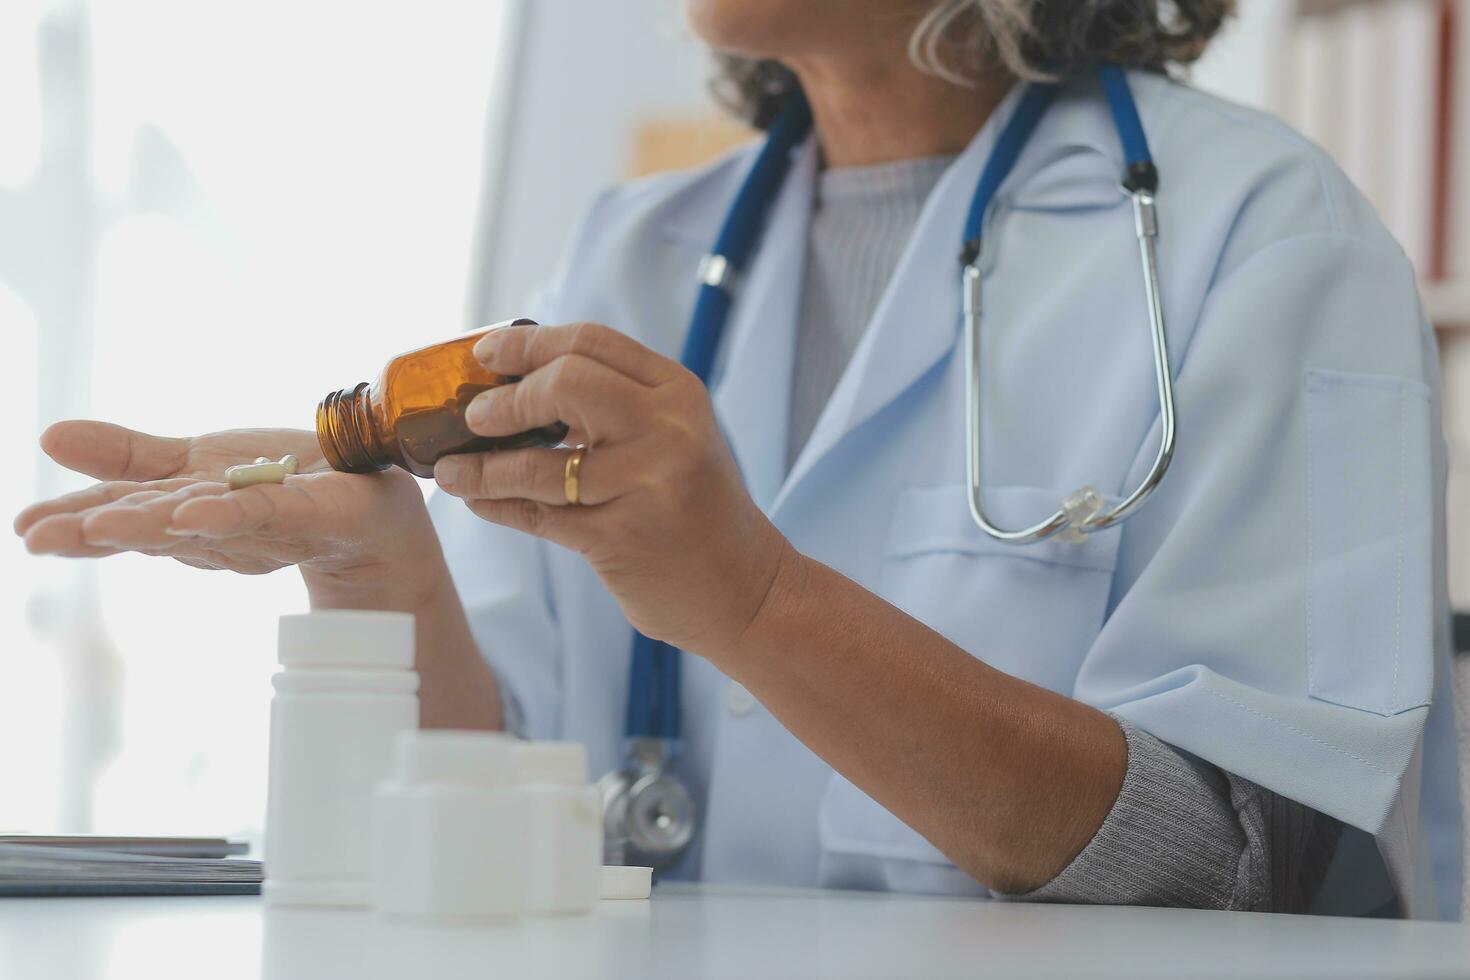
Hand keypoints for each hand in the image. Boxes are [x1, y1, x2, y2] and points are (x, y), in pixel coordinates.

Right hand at [14, 422, 437, 601]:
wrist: (369, 503)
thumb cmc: (278, 482)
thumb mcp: (195, 463)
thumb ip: (129, 457)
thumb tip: (48, 437)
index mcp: (185, 512)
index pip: (123, 516)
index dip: (74, 524)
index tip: (27, 530)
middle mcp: (220, 528)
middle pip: (154, 529)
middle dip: (99, 533)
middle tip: (42, 537)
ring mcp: (265, 524)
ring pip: (202, 526)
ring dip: (151, 526)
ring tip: (101, 527)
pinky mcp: (312, 513)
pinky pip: (267, 512)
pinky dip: (228, 515)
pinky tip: (193, 515)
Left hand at [430, 321, 792, 657]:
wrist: (745, 588)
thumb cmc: (695, 508)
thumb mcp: (673, 437)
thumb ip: (613, 405)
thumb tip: (514, 383)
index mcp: (678, 392)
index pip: (590, 343)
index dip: (527, 343)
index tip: (485, 353)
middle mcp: (667, 430)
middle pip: (565, 383)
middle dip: (505, 398)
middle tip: (473, 415)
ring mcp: (646, 485)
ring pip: (538, 464)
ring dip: (482, 467)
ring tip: (451, 470)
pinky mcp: (621, 539)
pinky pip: (538, 515)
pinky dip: (498, 505)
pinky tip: (477, 500)